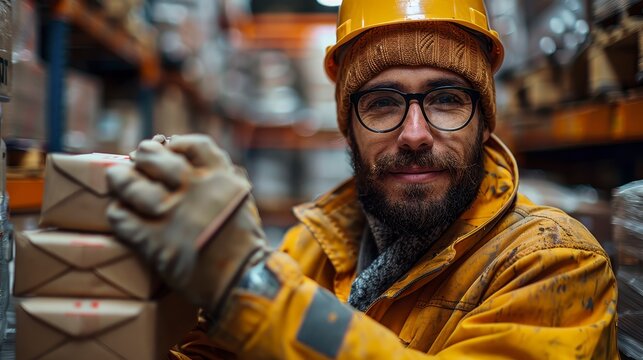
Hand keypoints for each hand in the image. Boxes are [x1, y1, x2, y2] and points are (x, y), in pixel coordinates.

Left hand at [107, 134, 267, 313]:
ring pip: (131, 185)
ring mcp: (172, 213)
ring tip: (117, 178)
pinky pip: (122, 218)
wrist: (242, 278)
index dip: (175, 144)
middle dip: (143, 155)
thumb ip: (219, 179)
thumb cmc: (242, 241)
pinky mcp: (155, 240)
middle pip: (155, 158)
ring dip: (120, 180)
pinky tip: (121, 213)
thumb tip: (191, 162)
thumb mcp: (241, 199)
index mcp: (220, 178)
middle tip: (137, 159)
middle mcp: (195, 189)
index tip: (167, 147)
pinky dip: (118, 213)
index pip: (192, 145)